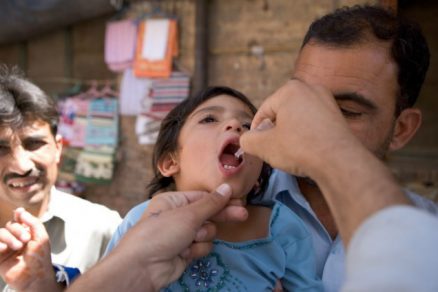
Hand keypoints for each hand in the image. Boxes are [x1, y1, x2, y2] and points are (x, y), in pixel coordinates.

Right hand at [0, 208, 59, 291]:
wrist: (34, 277)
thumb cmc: (40, 258)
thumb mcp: (41, 237)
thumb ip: (33, 222)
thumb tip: (20, 211)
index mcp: (28, 233)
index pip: (20, 220)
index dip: (19, 215)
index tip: (19, 212)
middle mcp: (17, 239)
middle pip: (10, 225)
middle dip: (17, 229)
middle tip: (25, 239)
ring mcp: (7, 247)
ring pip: (1, 233)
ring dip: (9, 237)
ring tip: (18, 247)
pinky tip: (4, 248)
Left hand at [68, 183, 237, 291]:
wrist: (143, 267)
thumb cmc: (162, 233)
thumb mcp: (188, 215)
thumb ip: (211, 203)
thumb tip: (227, 187)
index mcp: (173, 201)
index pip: (202, 197)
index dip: (220, 199)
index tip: (238, 200)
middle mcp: (177, 216)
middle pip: (207, 214)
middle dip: (221, 216)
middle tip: (243, 215)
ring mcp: (181, 235)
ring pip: (206, 232)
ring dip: (202, 236)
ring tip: (191, 240)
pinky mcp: (184, 252)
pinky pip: (201, 247)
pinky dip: (196, 250)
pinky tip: (185, 252)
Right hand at [240, 79, 357, 177]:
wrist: (339, 162)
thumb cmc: (299, 149)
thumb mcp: (264, 146)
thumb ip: (248, 140)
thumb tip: (246, 139)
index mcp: (290, 89)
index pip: (264, 111)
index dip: (257, 131)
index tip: (257, 146)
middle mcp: (310, 88)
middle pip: (281, 112)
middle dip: (275, 130)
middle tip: (274, 150)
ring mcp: (327, 100)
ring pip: (298, 117)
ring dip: (290, 133)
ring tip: (290, 151)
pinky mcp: (337, 115)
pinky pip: (313, 123)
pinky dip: (306, 134)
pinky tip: (307, 150)